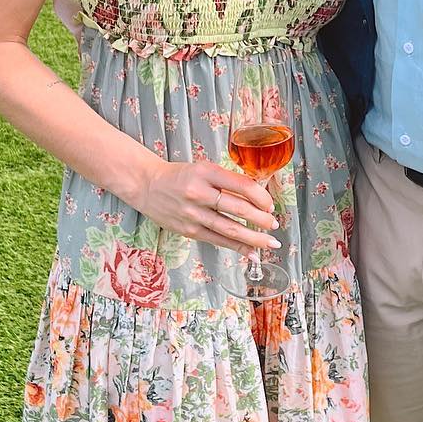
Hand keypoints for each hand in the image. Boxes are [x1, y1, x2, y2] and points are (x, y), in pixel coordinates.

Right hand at [133, 158, 280, 254]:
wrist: (148, 185)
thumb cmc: (180, 176)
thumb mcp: (204, 169)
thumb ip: (228, 181)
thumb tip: (258, 198)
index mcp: (207, 172)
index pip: (242, 185)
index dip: (262, 197)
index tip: (270, 205)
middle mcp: (199, 193)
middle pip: (239, 209)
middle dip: (262, 220)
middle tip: (274, 225)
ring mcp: (193, 214)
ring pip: (230, 229)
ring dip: (254, 238)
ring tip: (270, 242)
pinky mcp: (189, 231)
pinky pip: (218, 241)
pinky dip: (238, 248)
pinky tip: (252, 253)